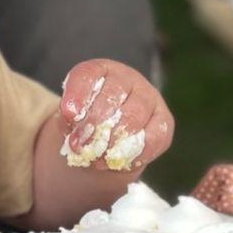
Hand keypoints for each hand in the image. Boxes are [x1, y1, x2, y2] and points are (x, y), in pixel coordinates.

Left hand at [59, 60, 173, 171]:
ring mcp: (148, 97)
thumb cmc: (84, 124)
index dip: (78, 93)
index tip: (68, 114)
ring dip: (113, 140)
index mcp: (99, 70)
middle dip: (94, 123)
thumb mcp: (70, 120)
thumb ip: (69, 122)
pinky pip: (155, 136)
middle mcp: (127, 78)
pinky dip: (136, 152)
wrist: (104, 143)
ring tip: (96, 158)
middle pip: (113, 94)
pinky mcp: (164, 121)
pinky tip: (119, 162)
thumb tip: (74, 132)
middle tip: (79, 145)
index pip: (88, 74)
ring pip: (134, 115)